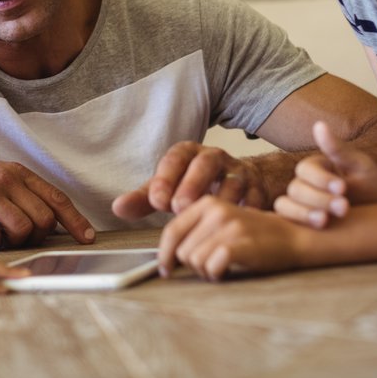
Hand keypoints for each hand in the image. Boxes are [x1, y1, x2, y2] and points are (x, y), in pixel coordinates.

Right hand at [0, 154, 94, 248]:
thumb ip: (21, 194)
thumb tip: (50, 222)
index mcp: (16, 172)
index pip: (56, 198)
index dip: (75, 221)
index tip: (88, 238)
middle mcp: (5, 179)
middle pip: (43, 220)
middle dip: (38, 237)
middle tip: (23, 239)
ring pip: (21, 230)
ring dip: (14, 242)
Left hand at [112, 141, 267, 219]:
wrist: (238, 185)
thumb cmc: (195, 188)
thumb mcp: (169, 190)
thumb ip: (145, 199)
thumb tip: (117, 208)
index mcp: (188, 153)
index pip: (175, 158)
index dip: (166, 178)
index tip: (157, 202)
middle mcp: (215, 157)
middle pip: (205, 162)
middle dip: (193, 183)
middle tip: (180, 207)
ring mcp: (239, 171)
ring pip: (234, 179)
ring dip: (222, 198)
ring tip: (210, 216)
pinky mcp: (259, 187)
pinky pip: (258, 196)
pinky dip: (250, 209)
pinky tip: (241, 223)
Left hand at [157, 197, 297, 280]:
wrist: (294, 236)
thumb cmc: (255, 235)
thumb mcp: (222, 222)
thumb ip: (196, 232)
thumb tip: (167, 258)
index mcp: (207, 202)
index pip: (172, 231)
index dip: (165, 254)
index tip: (166, 270)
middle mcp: (215, 210)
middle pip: (182, 250)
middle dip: (193, 266)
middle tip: (213, 266)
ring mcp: (228, 225)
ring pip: (194, 261)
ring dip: (206, 271)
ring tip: (223, 267)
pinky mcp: (240, 243)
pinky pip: (211, 266)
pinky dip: (217, 274)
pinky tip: (228, 271)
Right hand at [274, 121, 376, 227]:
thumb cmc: (373, 188)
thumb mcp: (360, 166)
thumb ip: (338, 149)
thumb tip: (318, 124)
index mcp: (317, 168)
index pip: (305, 169)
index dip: (321, 179)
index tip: (343, 188)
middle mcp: (304, 185)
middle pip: (295, 188)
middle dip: (318, 198)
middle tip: (344, 207)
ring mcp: (300, 205)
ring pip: (284, 205)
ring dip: (303, 213)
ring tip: (326, 221)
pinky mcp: (301, 224)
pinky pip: (286, 222)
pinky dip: (296, 224)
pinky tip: (316, 229)